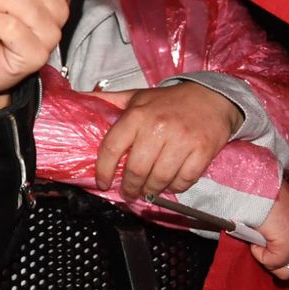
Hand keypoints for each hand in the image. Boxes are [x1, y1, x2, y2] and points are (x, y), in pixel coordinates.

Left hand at [94, 82, 243, 198]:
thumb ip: (108, 101)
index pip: (112, 148)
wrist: (211, 97)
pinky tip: (169, 183)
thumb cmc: (168, 101)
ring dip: (151, 190)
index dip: (103, 170)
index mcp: (137, 115)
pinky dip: (175, 187)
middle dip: (130, 187)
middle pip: (136, 170)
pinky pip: (184, 180)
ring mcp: (182, 140)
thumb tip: (77, 99)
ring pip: (160, 179)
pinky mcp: (202, 151)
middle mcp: (158, 128)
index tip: (102, 183)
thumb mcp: (136, 97)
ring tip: (147, 191)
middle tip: (128, 193)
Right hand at [249, 182, 288, 281]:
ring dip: (270, 262)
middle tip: (267, 251)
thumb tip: (284, 258)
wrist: (260, 185)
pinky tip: (256, 239)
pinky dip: (259, 254)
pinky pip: (271, 263)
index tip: (281, 260)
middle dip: (281, 267)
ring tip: (261, 244)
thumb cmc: (269, 196)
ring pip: (287, 273)